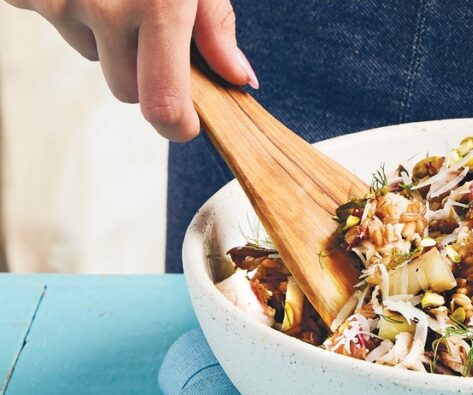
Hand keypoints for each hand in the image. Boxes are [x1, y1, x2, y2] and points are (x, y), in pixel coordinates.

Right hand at [5, 0, 256, 141]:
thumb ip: (216, 26)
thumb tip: (238, 78)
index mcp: (158, 7)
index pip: (161, 103)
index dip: (176, 124)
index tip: (185, 123)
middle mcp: (106, 8)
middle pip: (126, 89)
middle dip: (142, 70)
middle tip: (149, 25)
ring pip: (90, 53)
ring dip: (104, 33)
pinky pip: (52, 19)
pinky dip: (68, 6)